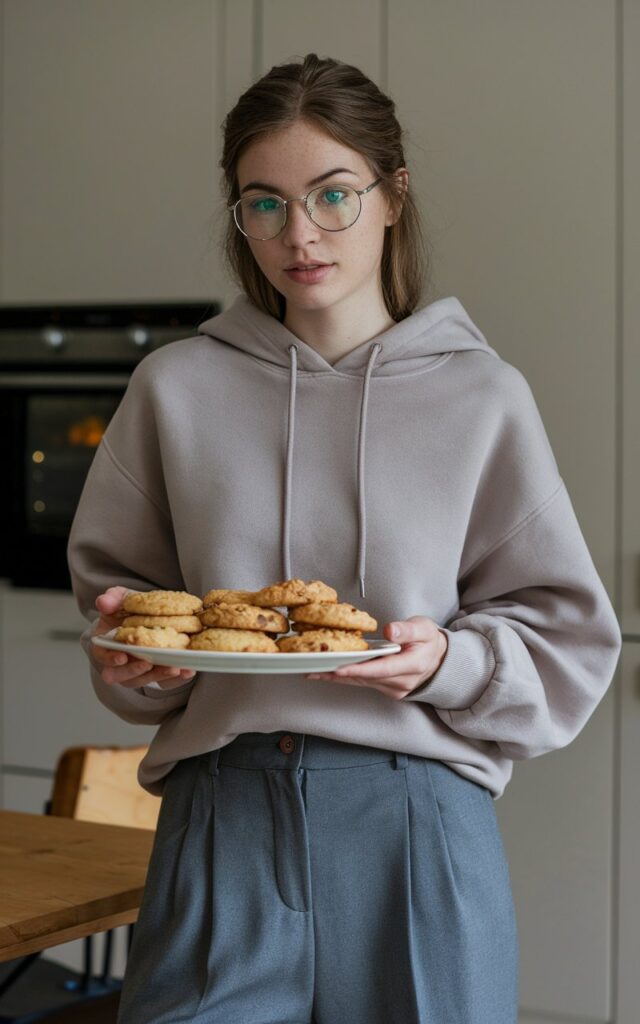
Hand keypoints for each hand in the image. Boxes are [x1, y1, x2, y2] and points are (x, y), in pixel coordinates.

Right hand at [92, 586, 195, 689]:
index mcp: (107, 645)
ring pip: (145, 680)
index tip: (122, 657)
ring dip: (159, 676)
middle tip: (149, 664)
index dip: (110, 659)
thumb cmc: (129, 610)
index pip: (103, 657)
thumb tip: (103, 602)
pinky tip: (186, 671)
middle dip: (136, 671)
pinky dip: (177, 680)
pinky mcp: (158, 675)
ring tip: (174, 667)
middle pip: (124, 676)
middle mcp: (122, 663)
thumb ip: (111, 599)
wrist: (147, 615)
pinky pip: (166, 683)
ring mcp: (140, 671)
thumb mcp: (120, 598)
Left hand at [304, 615, 447, 699]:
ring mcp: (394, 689)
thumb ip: (407, 630)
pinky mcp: (388, 690)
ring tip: (313, 671)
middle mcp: (402, 682)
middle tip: (314, 669)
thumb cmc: (429, 640)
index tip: (339, 668)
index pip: (381, 669)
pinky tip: (329, 673)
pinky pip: (364, 683)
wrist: (439, 659)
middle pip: (365, 678)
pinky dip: (346, 678)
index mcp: (412, 665)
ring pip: (362, 683)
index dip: (358, 669)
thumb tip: (390, 631)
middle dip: (339, 673)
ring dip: (338, 677)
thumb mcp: (423, 628)